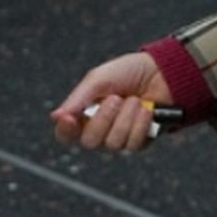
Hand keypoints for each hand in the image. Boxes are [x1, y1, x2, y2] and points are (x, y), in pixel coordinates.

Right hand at [49, 52, 172, 151]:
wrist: (161, 72)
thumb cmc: (127, 72)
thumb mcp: (98, 79)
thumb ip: (78, 98)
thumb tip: (55, 116)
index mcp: (83, 113)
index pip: (65, 133)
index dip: (65, 130)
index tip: (70, 118)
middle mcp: (98, 130)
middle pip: (90, 142)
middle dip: (104, 119)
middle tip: (116, 98)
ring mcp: (118, 137)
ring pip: (114, 144)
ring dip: (126, 118)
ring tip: (135, 99)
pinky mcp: (139, 142)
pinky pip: (133, 144)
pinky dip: (141, 124)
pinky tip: (147, 110)